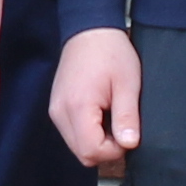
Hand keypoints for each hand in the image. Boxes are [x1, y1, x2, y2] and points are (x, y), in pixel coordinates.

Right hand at [49, 28, 142, 170]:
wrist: (90, 31)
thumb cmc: (111, 53)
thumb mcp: (127, 84)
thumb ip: (127, 116)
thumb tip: (129, 145)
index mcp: (77, 106)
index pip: (91, 151)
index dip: (114, 151)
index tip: (128, 133)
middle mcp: (60, 112)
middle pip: (82, 154)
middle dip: (106, 150)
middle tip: (122, 128)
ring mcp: (55, 111)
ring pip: (77, 147)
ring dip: (97, 142)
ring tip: (112, 117)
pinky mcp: (56, 108)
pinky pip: (72, 134)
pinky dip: (88, 134)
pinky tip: (101, 115)